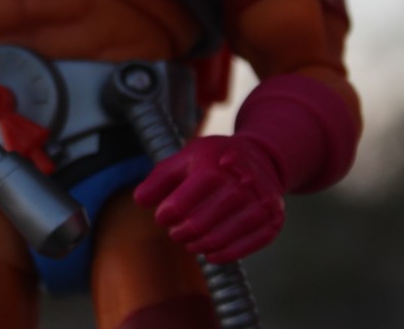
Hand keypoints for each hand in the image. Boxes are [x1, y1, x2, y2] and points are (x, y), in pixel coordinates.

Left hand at [134, 135, 285, 262]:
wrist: (263, 158)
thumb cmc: (216, 159)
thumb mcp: (186, 157)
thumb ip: (160, 178)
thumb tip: (139, 201)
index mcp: (213, 168)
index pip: (178, 206)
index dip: (164, 216)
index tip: (162, 217)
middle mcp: (240, 186)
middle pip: (198, 225)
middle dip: (179, 233)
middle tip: (175, 232)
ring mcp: (259, 205)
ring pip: (219, 239)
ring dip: (198, 246)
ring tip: (189, 242)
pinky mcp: (272, 222)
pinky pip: (244, 248)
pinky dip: (223, 255)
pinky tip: (210, 253)